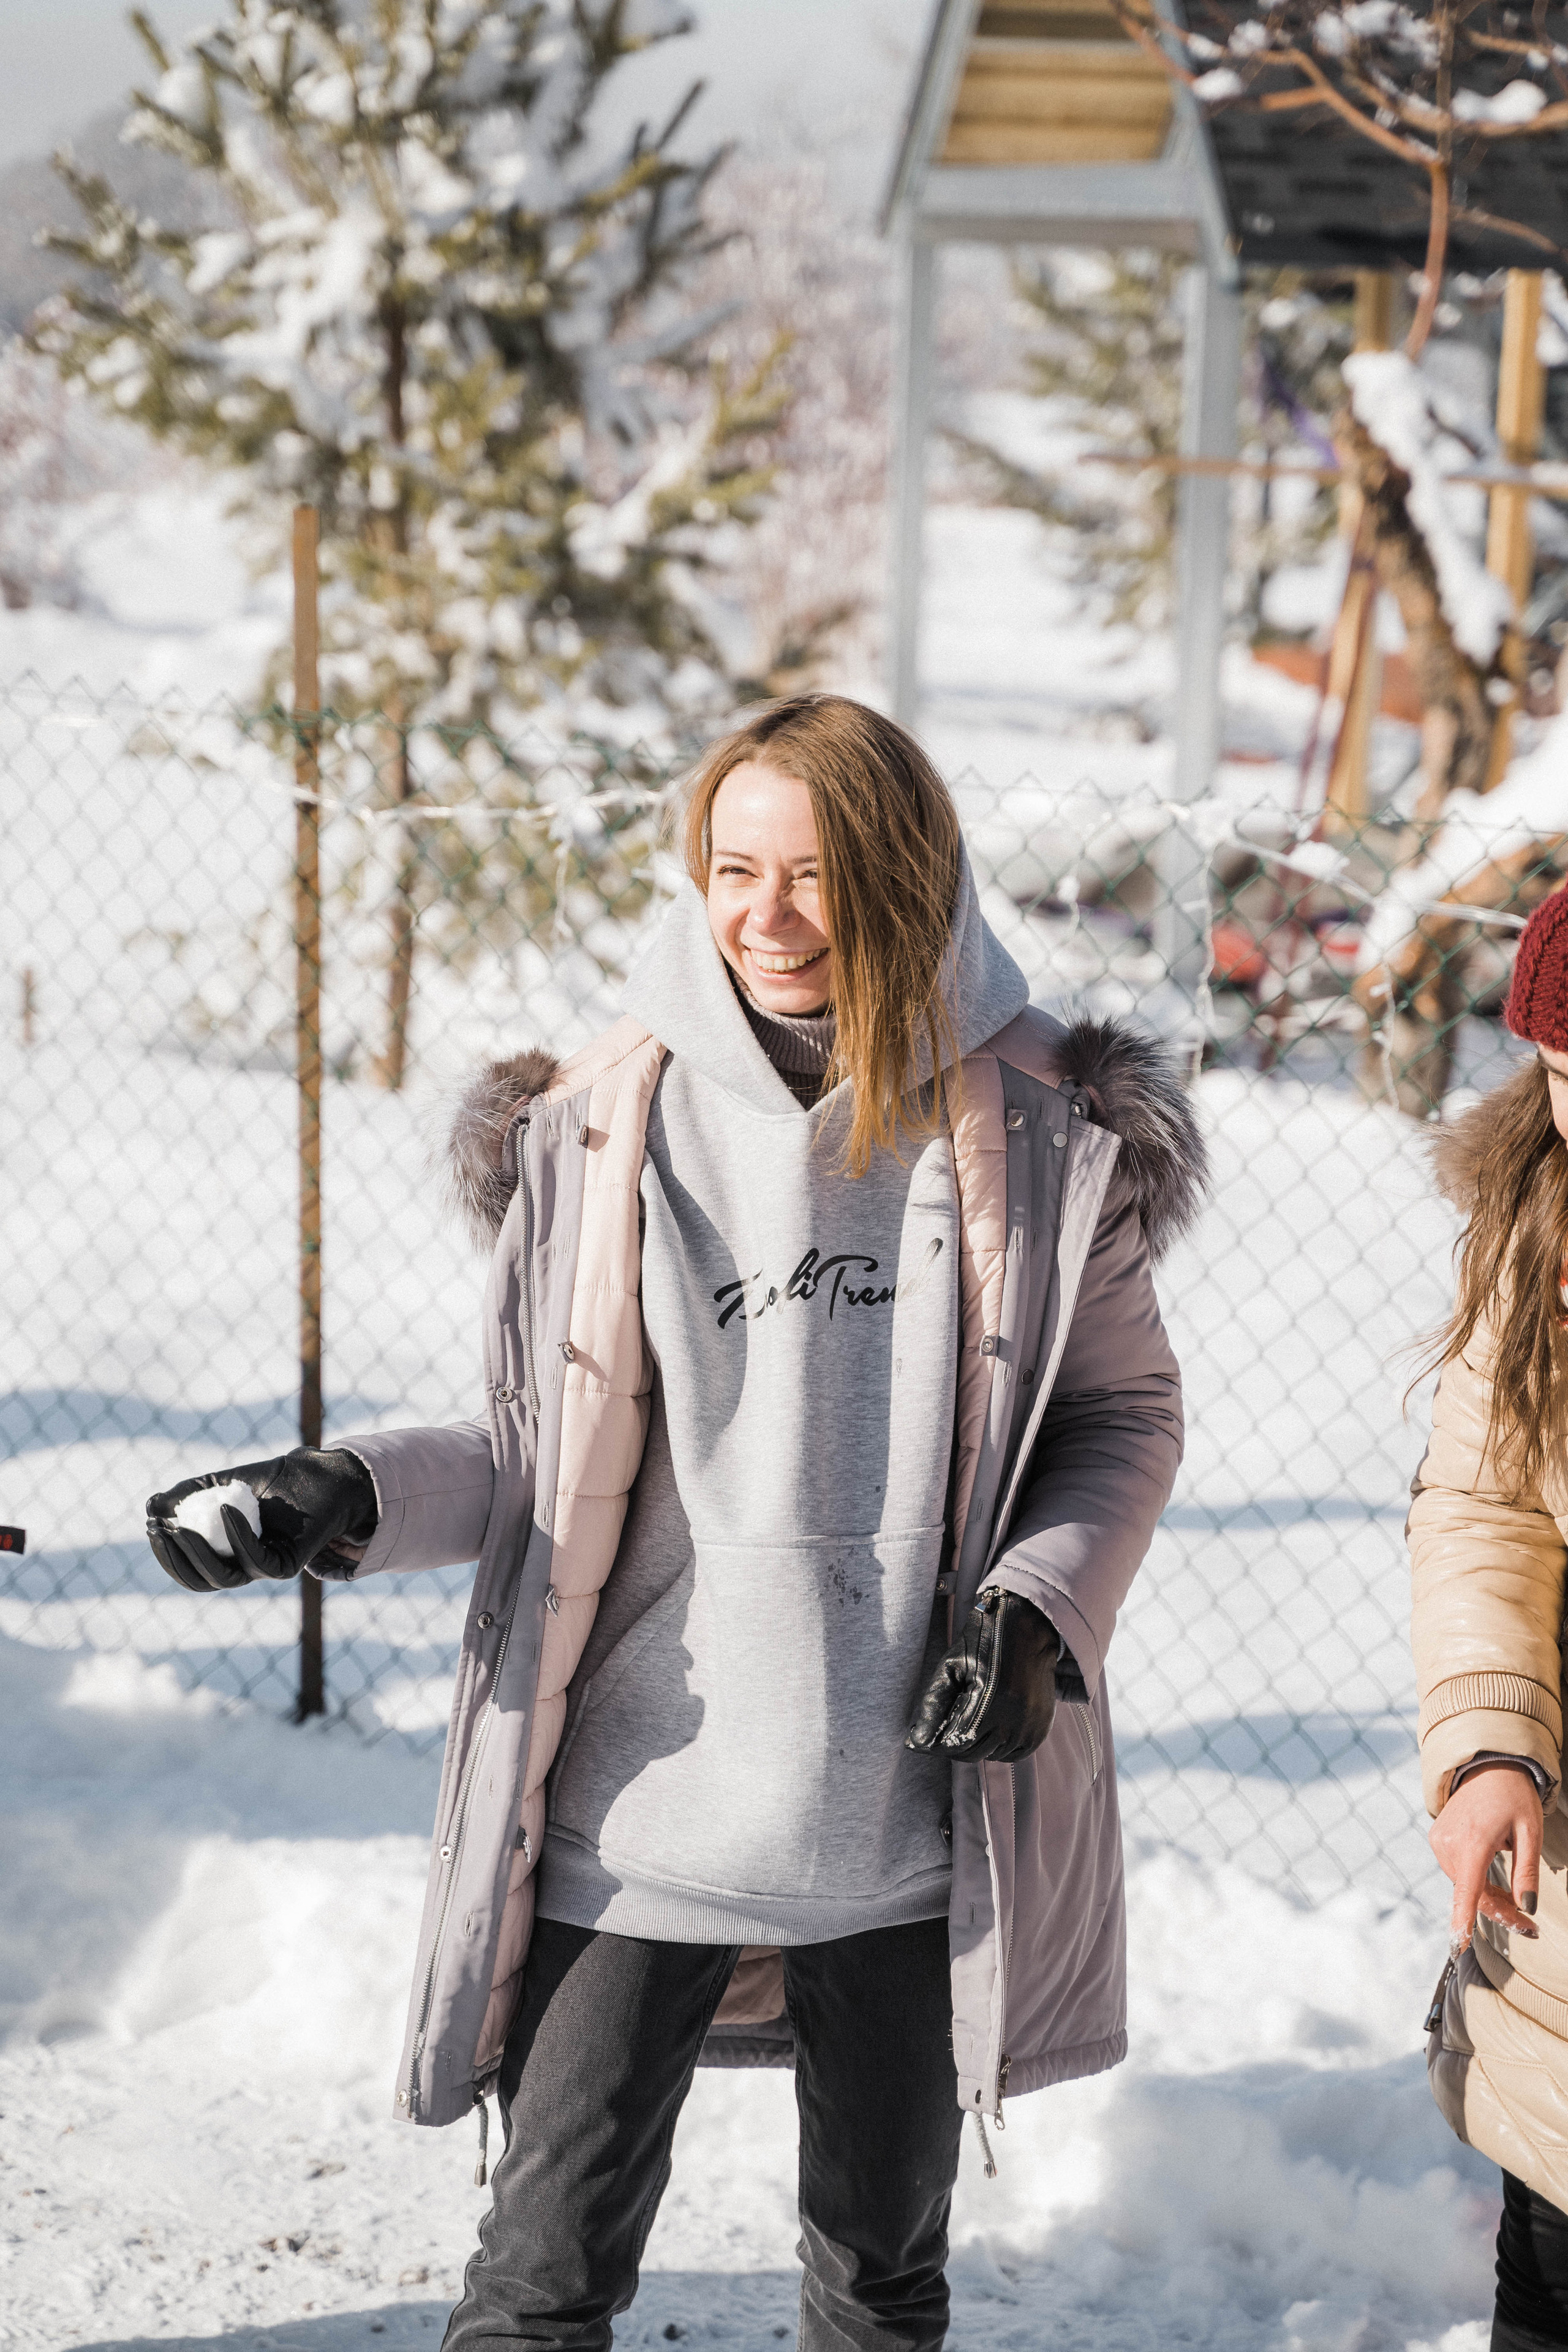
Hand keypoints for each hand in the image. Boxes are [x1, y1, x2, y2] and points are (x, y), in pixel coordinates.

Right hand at [146, 1450, 377, 1591]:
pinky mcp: (287, 1564)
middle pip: (201, 1580)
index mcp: (226, 1555)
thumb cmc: (269, 1482)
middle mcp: (243, 1567)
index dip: (167, 1553)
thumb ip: (188, 1496)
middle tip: (157, 1529)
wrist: (315, 1475)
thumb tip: (151, 1506)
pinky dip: (237, 1536)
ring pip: (224, 1578)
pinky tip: (225, 1508)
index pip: (189, 1569)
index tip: (151, 1525)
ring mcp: (265, 1568)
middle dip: (174, 1558)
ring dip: (197, 1554)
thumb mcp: (219, 1484)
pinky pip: (256, 1560)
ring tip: (179, 1526)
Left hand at [905, 1589, 1059, 1762]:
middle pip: (973, 1753)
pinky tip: (990, 1727)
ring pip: (993, 1756)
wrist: (1024, 1630)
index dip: (936, 1744)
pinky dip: (999, 1747)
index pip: (955, 1744)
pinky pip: (1015, 1753)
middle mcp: (1013, 1720)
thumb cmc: (981, 1644)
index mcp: (988, 1703)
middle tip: (944, 1729)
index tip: (925, 1737)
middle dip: (953, 1745)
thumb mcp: (951, 1668)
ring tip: (969, 1721)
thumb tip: (917, 1742)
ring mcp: (1031, 1726)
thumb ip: (932, 1706)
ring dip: (976, 1746)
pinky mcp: (1042, 1728)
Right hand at [1430, 1762, 1542, 1946]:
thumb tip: (1526, 1907)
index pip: (1467, 1890)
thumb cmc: (1514, 1795)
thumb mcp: (1531, 1831)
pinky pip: (1458, 1872)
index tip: (1457, 1947)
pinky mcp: (1437, 1838)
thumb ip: (1527, 1872)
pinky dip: (1476, 1881)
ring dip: (1488, 1897)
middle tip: (1528, 1926)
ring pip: (1465, 1886)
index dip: (1463, 1921)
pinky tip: (1492, 1874)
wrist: (1489, 1765)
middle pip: (1472, 1894)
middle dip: (1499, 1912)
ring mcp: (1440, 1839)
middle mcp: (1449, 1842)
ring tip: (1513, 1896)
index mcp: (1474, 1840)